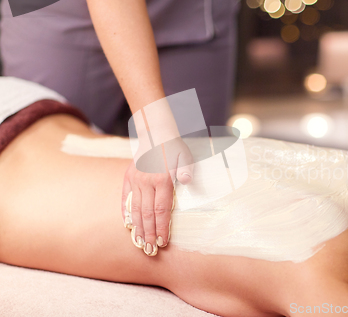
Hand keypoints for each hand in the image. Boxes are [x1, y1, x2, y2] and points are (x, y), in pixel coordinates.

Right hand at [121, 139, 193, 255]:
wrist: (156, 133)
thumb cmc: (175, 148)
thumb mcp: (186, 156)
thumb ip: (186, 169)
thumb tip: (186, 180)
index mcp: (162, 179)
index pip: (161, 210)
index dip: (162, 227)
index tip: (162, 242)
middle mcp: (146, 182)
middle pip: (147, 213)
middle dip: (149, 233)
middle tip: (150, 250)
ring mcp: (135, 180)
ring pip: (136, 209)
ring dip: (138, 228)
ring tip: (139, 243)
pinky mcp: (128, 177)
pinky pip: (125, 198)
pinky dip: (126, 213)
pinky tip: (128, 225)